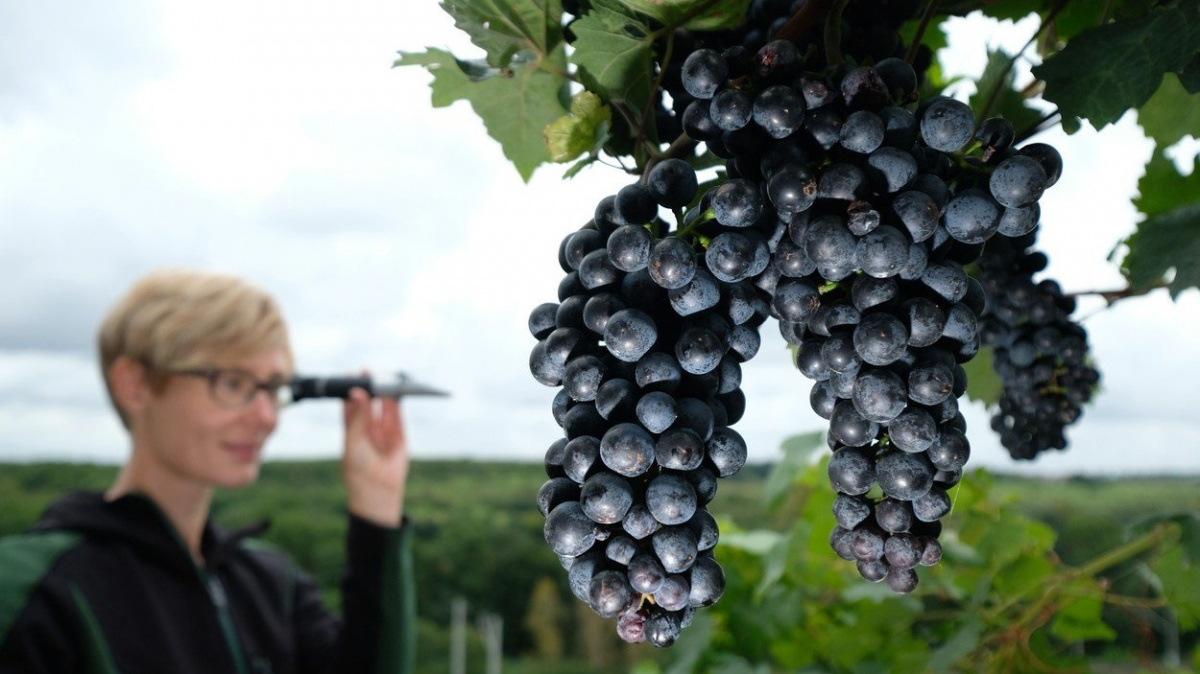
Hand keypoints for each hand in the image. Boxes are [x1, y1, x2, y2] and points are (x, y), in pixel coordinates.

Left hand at [341, 386, 408, 526]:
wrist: (377, 491)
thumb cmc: (358, 470)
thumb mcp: (353, 440)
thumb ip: (358, 416)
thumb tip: (357, 392)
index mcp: (352, 430)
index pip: (350, 405)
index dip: (351, 390)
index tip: (351, 374)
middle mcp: (368, 428)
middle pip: (368, 402)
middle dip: (368, 387)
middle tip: (367, 372)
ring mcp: (384, 431)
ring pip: (384, 406)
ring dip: (383, 392)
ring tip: (381, 378)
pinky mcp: (399, 435)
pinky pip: (398, 415)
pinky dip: (397, 402)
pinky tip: (394, 391)